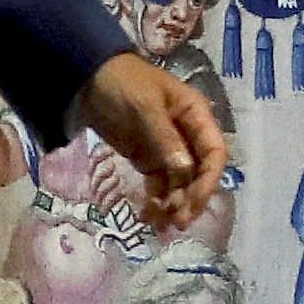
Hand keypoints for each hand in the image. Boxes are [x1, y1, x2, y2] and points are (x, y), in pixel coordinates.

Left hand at [79, 52, 228, 235]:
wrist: (88, 77)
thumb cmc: (123, 82)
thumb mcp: (144, 106)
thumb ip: (164, 138)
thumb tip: (184, 171)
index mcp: (196, 116)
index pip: (214, 153)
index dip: (208, 180)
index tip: (192, 202)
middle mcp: (188, 136)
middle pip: (200, 174)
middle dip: (190, 199)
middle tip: (177, 222)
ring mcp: (169, 150)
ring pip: (180, 184)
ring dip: (172, 205)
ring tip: (158, 225)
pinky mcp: (149, 160)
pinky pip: (159, 185)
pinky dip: (156, 201)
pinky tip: (146, 215)